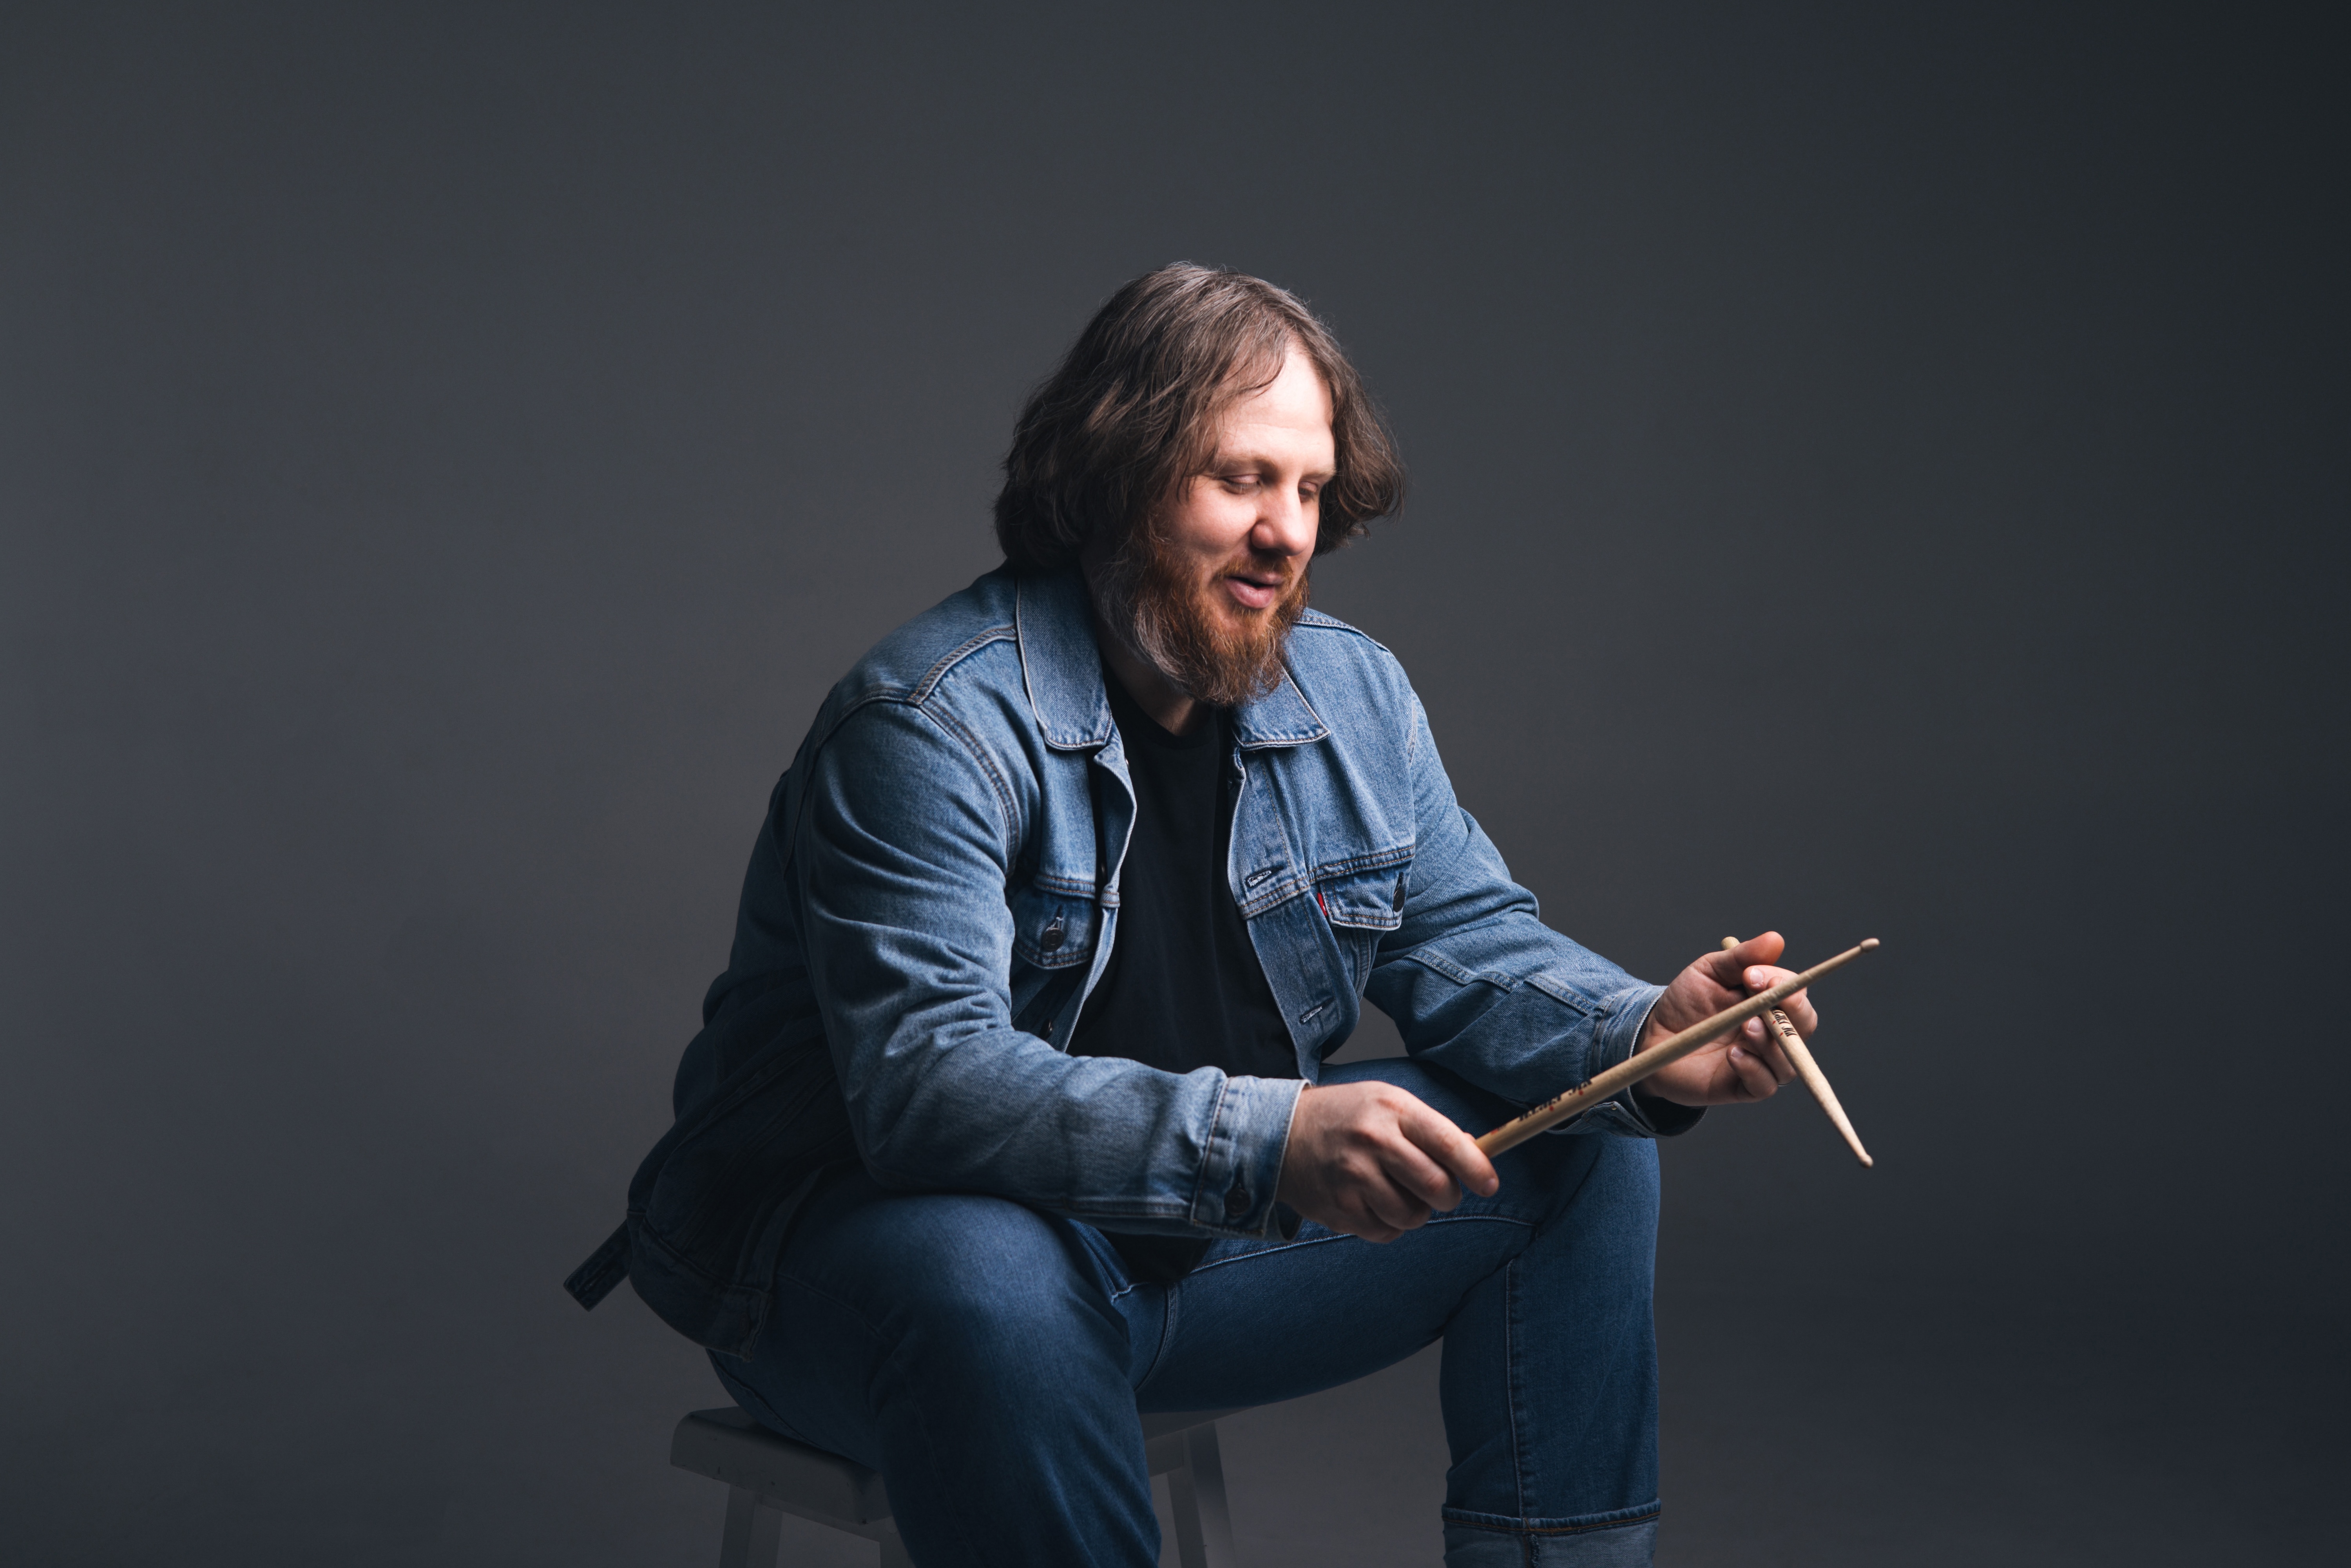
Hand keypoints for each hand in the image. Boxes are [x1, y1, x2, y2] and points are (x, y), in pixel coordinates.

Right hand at [1275, 1080, 1499, 1242]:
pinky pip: (1386, 1232)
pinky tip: (1373, 1203)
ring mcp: (1354, 1177)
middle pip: (1437, 1187)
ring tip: (1396, 1191)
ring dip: (1415, 1212)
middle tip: (1439, 1191)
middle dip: (1447, 1196)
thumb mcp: (1387, 1103)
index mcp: (1393, 1110)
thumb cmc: (1346, 1118)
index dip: (1477, 1169)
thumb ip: (1429, 1128)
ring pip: (1414, 1216)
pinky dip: (1389, 1224)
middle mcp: (1374, 1142)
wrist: (1280, 1135)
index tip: (1489, 1184)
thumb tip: (1475, 1156)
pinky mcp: (1340, 1208)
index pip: (1449, 1143)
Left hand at [1634, 930, 1818, 1106]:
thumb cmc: (1686, 1002)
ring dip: (1771, 1043)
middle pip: (1803, 1026)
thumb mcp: (1710, 971)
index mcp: (1770, 1003)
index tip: (1752, 976)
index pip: (1796, 994)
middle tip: (1760, 1004)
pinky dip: (1754, 1069)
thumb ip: (1741, 958)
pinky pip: (1765, 1084)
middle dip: (1789, 1013)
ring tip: (1745, 1027)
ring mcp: (1761, 1061)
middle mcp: (1772, 1033)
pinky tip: (1734, 1055)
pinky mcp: (1743, 1087)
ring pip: (1789, 1059)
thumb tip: (1775, 939)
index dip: (1784, 985)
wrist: (1653, 1035)